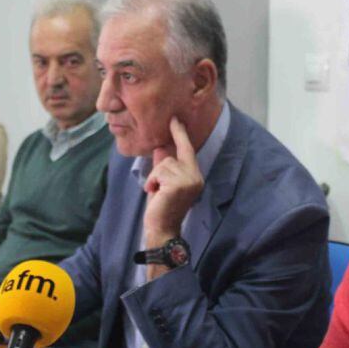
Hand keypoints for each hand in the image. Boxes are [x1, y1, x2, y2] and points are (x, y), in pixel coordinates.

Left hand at [143, 117, 203, 245]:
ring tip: (158, 192)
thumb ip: (163, 165)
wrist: (162, 228)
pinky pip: (159, 172)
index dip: (180, 134)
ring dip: (155, 177)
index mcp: (194, 175)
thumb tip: (160, 148)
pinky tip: (156, 193)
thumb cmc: (162, 207)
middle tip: (158, 189)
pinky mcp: (179, 184)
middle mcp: (196, 176)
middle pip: (170, 158)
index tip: (175, 119)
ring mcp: (189, 180)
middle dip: (159, 171)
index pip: (187, 150)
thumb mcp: (162, 182)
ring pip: (164, 164)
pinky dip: (153, 181)